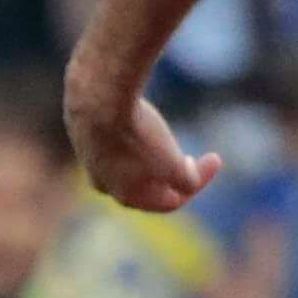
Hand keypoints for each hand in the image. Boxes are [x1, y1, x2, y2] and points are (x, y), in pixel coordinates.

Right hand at [65, 81, 220, 211]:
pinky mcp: (81, 133)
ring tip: (160, 138)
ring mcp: (89, 158)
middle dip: (168, 175)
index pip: (171, 201)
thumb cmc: (138, 133)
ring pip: (125, 163)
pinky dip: (128, 134)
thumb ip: (187, 180)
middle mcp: (104, 183)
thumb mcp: (174, 163)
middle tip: (186, 159)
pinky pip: (111, 140)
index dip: (199, 183)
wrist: (98, 96)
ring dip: (146, 154)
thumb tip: (188, 179)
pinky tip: (138, 119)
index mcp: (127, 196)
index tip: (216, 158)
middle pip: (144, 186)